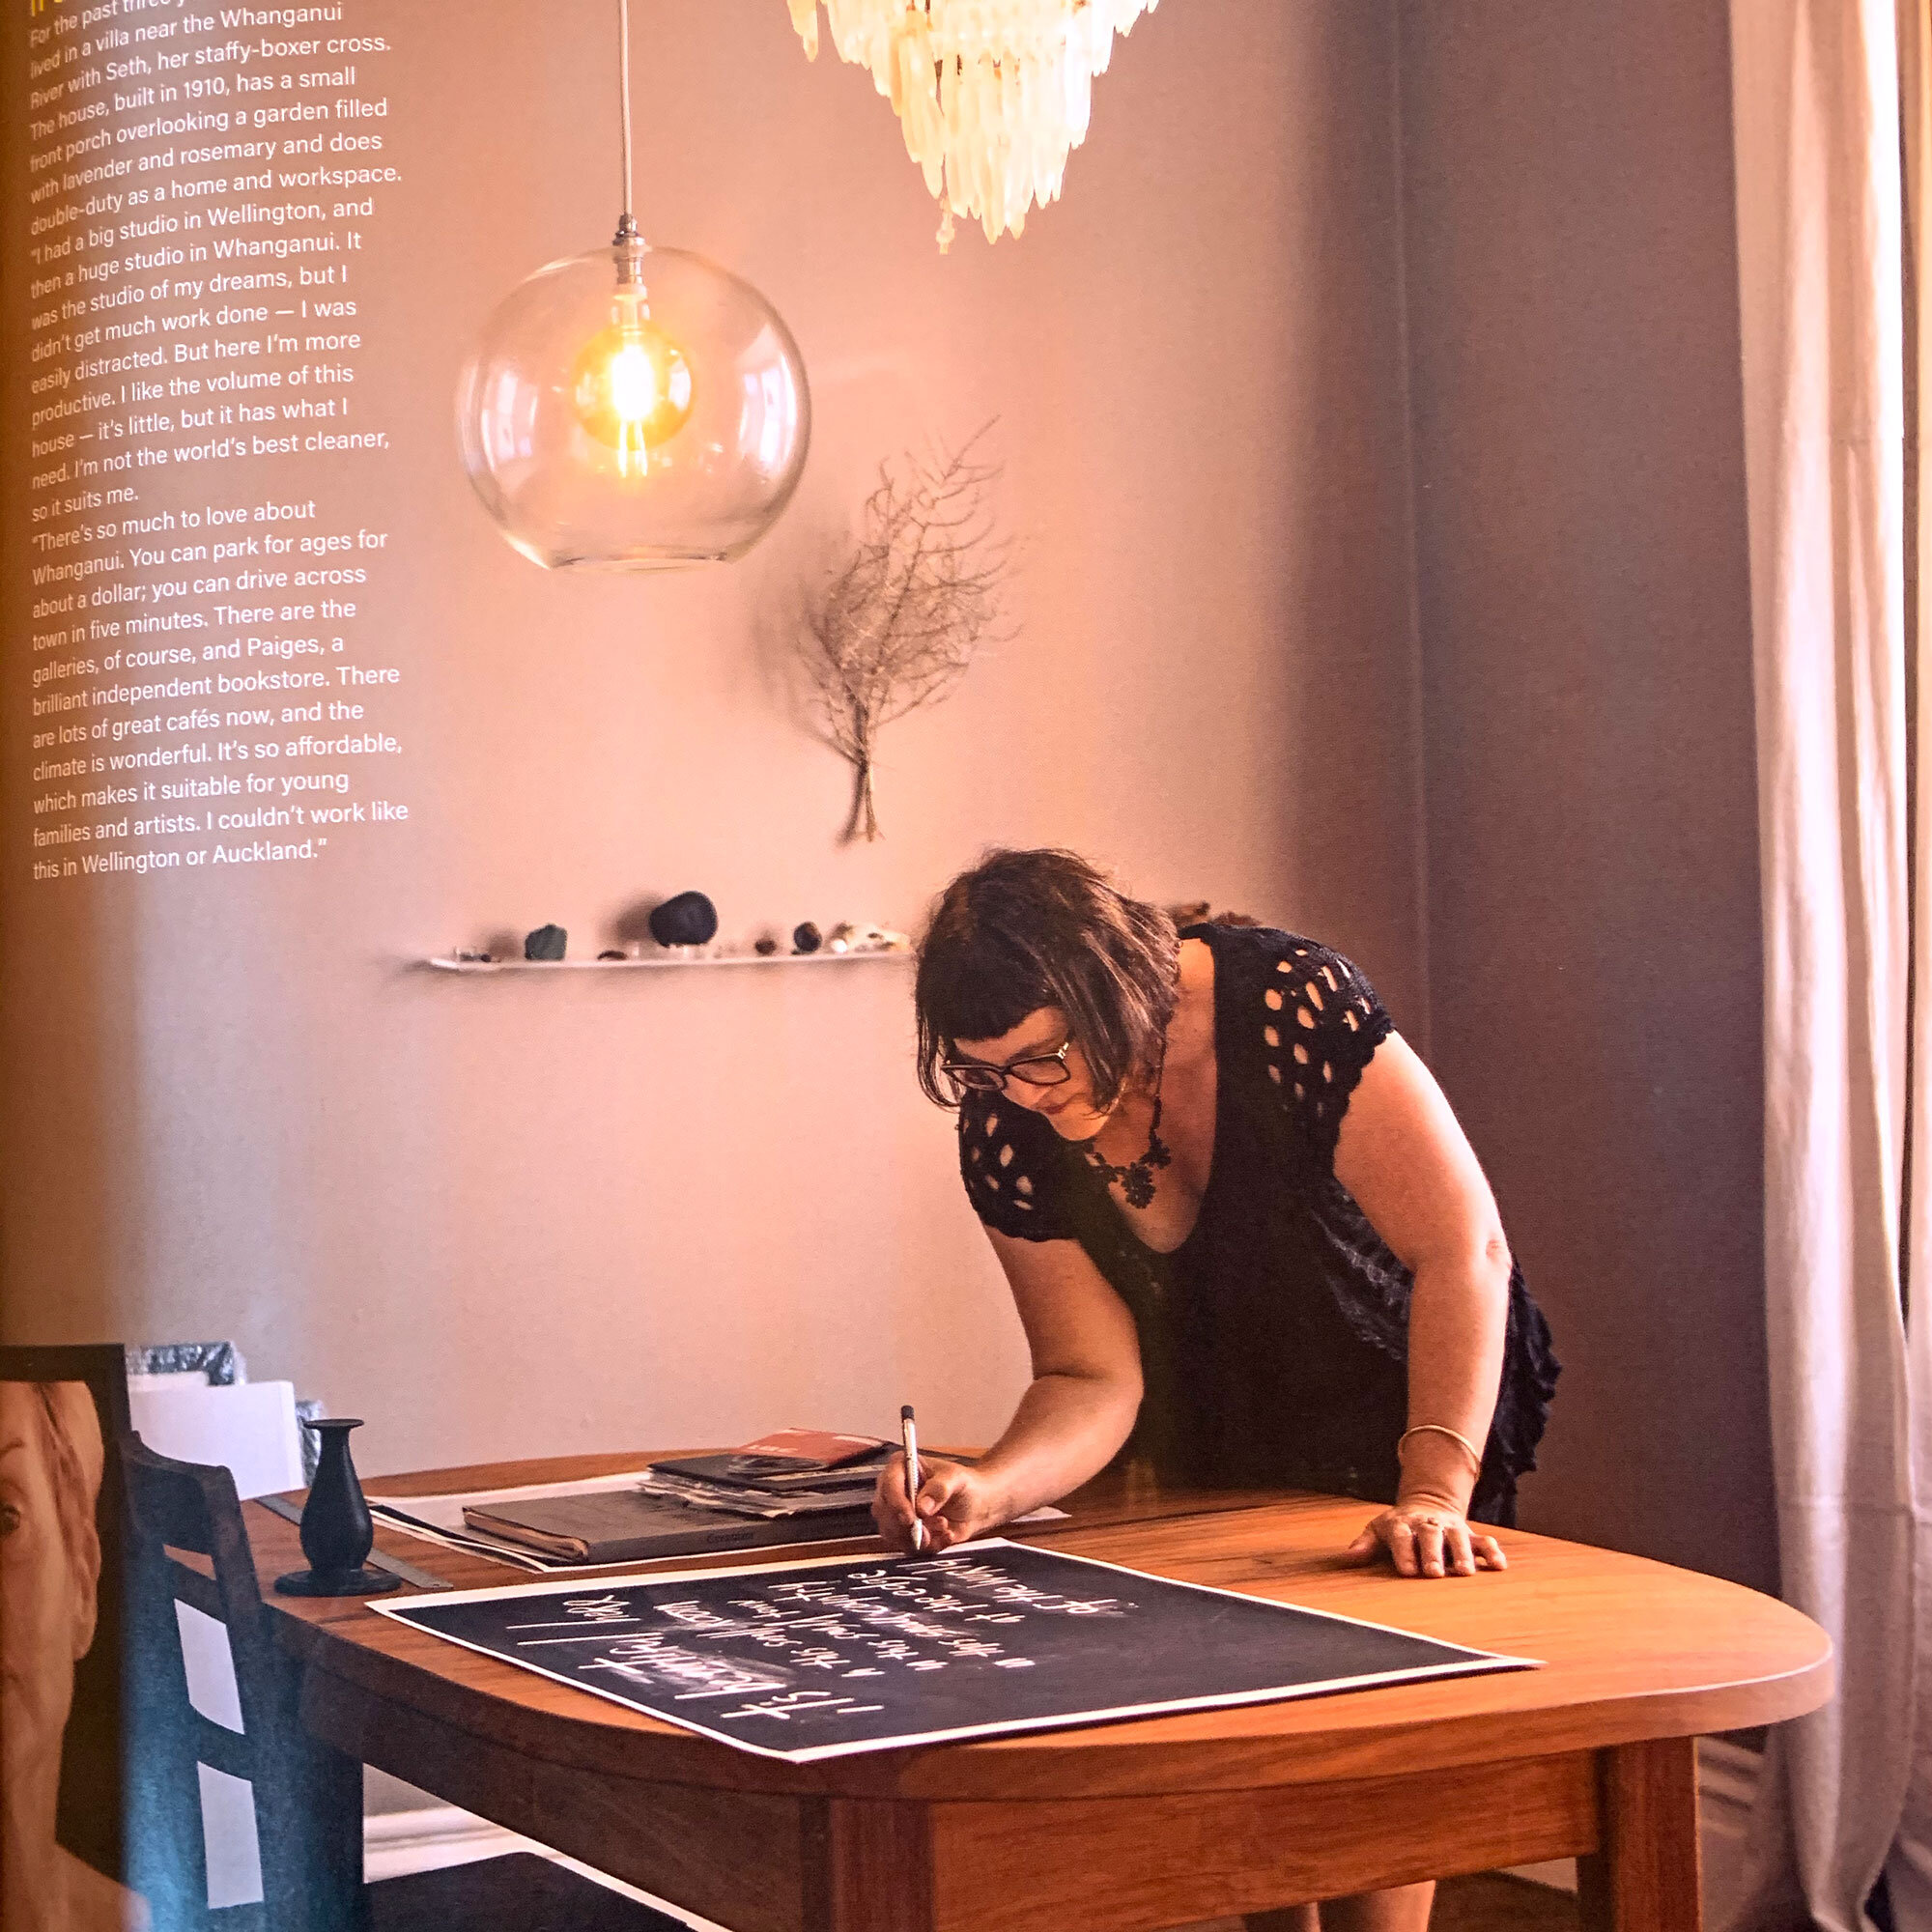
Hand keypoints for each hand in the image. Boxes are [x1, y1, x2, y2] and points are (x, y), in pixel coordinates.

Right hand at [871, 1453, 1005, 1553]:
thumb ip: (940, 1489)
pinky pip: (907, 1547)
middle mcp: (895, 1490)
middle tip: (929, 1530)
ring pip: (892, 1532)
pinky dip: (927, 1547)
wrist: (976, 1506)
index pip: (888, 1484)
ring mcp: (897, 1513)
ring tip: (944, 1528)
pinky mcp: (905, 1533)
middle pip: (883, 1511)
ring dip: (919, 1537)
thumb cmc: (964, 1485)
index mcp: (902, 1467)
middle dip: (907, 1526)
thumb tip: (922, 1506)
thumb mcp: (956, 1479)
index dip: (896, 1503)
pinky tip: (944, 1537)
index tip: (910, 1518)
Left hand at [1344, 1500, 1506, 1578]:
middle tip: (1434, 1573)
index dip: (1404, 1552)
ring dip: (1462, 1554)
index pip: (1401, 1536)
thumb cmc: (1398, 1528)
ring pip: (1458, 1538)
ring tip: (1465, 1573)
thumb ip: (1365, 1544)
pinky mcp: (1470, 1535)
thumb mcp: (1378, 1530)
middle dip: (1432, 1553)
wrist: (1427, 1505)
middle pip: (1430, 1535)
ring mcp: (1451, 1529)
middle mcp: (1428, 1525)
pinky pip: (1484, 1541)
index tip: (1406, 1570)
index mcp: (1403, 1524)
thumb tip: (1347, 1558)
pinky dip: (1492, 1552)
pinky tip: (1499, 1566)